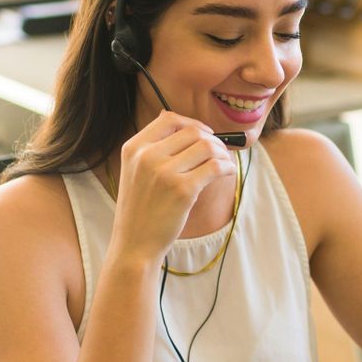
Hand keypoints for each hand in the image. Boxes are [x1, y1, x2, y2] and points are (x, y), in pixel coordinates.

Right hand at [106, 112, 234, 265]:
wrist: (134, 244)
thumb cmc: (140, 209)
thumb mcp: (134, 171)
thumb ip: (151, 146)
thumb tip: (172, 117)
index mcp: (134, 148)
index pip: (169, 119)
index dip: (193, 123)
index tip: (205, 135)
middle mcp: (147, 156)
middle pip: (192, 131)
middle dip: (212, 140)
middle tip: (220, 153)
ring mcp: (164, 173)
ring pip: (207, 146)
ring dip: (223, 153)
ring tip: (224, 163)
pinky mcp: (182, 190)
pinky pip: (215, 167)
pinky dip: (227, 167)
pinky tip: (227, 173)